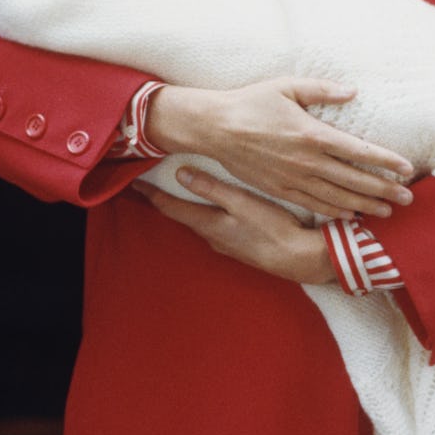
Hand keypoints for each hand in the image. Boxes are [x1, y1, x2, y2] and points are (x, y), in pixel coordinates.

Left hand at [131, 170, 336, 284]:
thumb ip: (212, 188)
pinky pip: (213, 228)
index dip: (151, 194)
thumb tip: (180, 175)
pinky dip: (204, 215)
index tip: (134, 183)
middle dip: (166, 201)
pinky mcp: (239, 247)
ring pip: (198, 222)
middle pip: (182, 216)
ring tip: (177, 193)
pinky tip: (211, 209)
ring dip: (185, 208)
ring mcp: (225, 245)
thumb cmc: (273, 227)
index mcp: (208, 224)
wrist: (299, 259)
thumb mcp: (241, 202)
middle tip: (151, 185)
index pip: (170, 207)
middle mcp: (211, 237)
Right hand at [144, 78, 414, 220]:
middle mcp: (308, 161)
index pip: (359, 151)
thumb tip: (353, 91)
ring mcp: (294, 179)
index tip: (406, 168)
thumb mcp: (287, 86)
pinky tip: (352, 215)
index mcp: (313, 134)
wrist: (215, 128)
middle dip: (385, 190)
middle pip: (355, 180)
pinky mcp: (281, 190)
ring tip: (388, 212)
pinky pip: (314, 205)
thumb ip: (322, 89)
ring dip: (366, 205)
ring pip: (338, 198)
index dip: (385, 161)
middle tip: (410, 198)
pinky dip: (336, 211)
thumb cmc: (252, 102)